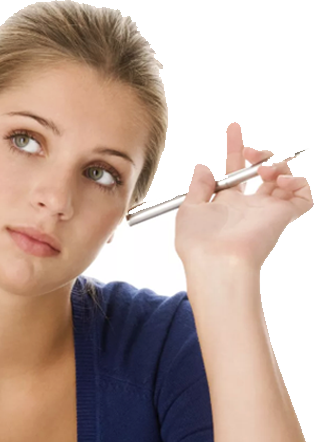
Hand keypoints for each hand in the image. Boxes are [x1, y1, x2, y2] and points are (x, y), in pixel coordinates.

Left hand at [174, 121, 313, 272]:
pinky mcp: (285, 215)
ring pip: (285, 177)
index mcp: (226, 204)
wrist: (217, 263)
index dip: (235, 147)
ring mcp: (268, 210)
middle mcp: (249, 206)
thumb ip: (197, 186)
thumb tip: (202, 165)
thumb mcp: (188, 210)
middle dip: (259, 151)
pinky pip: (305, 194)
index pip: (234, 169)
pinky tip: (278, 181)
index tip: (233, 126)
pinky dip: (297, 181)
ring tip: (263, 170)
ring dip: (276, 164)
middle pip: (262, 169)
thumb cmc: (198, 244)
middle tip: (251, 151)